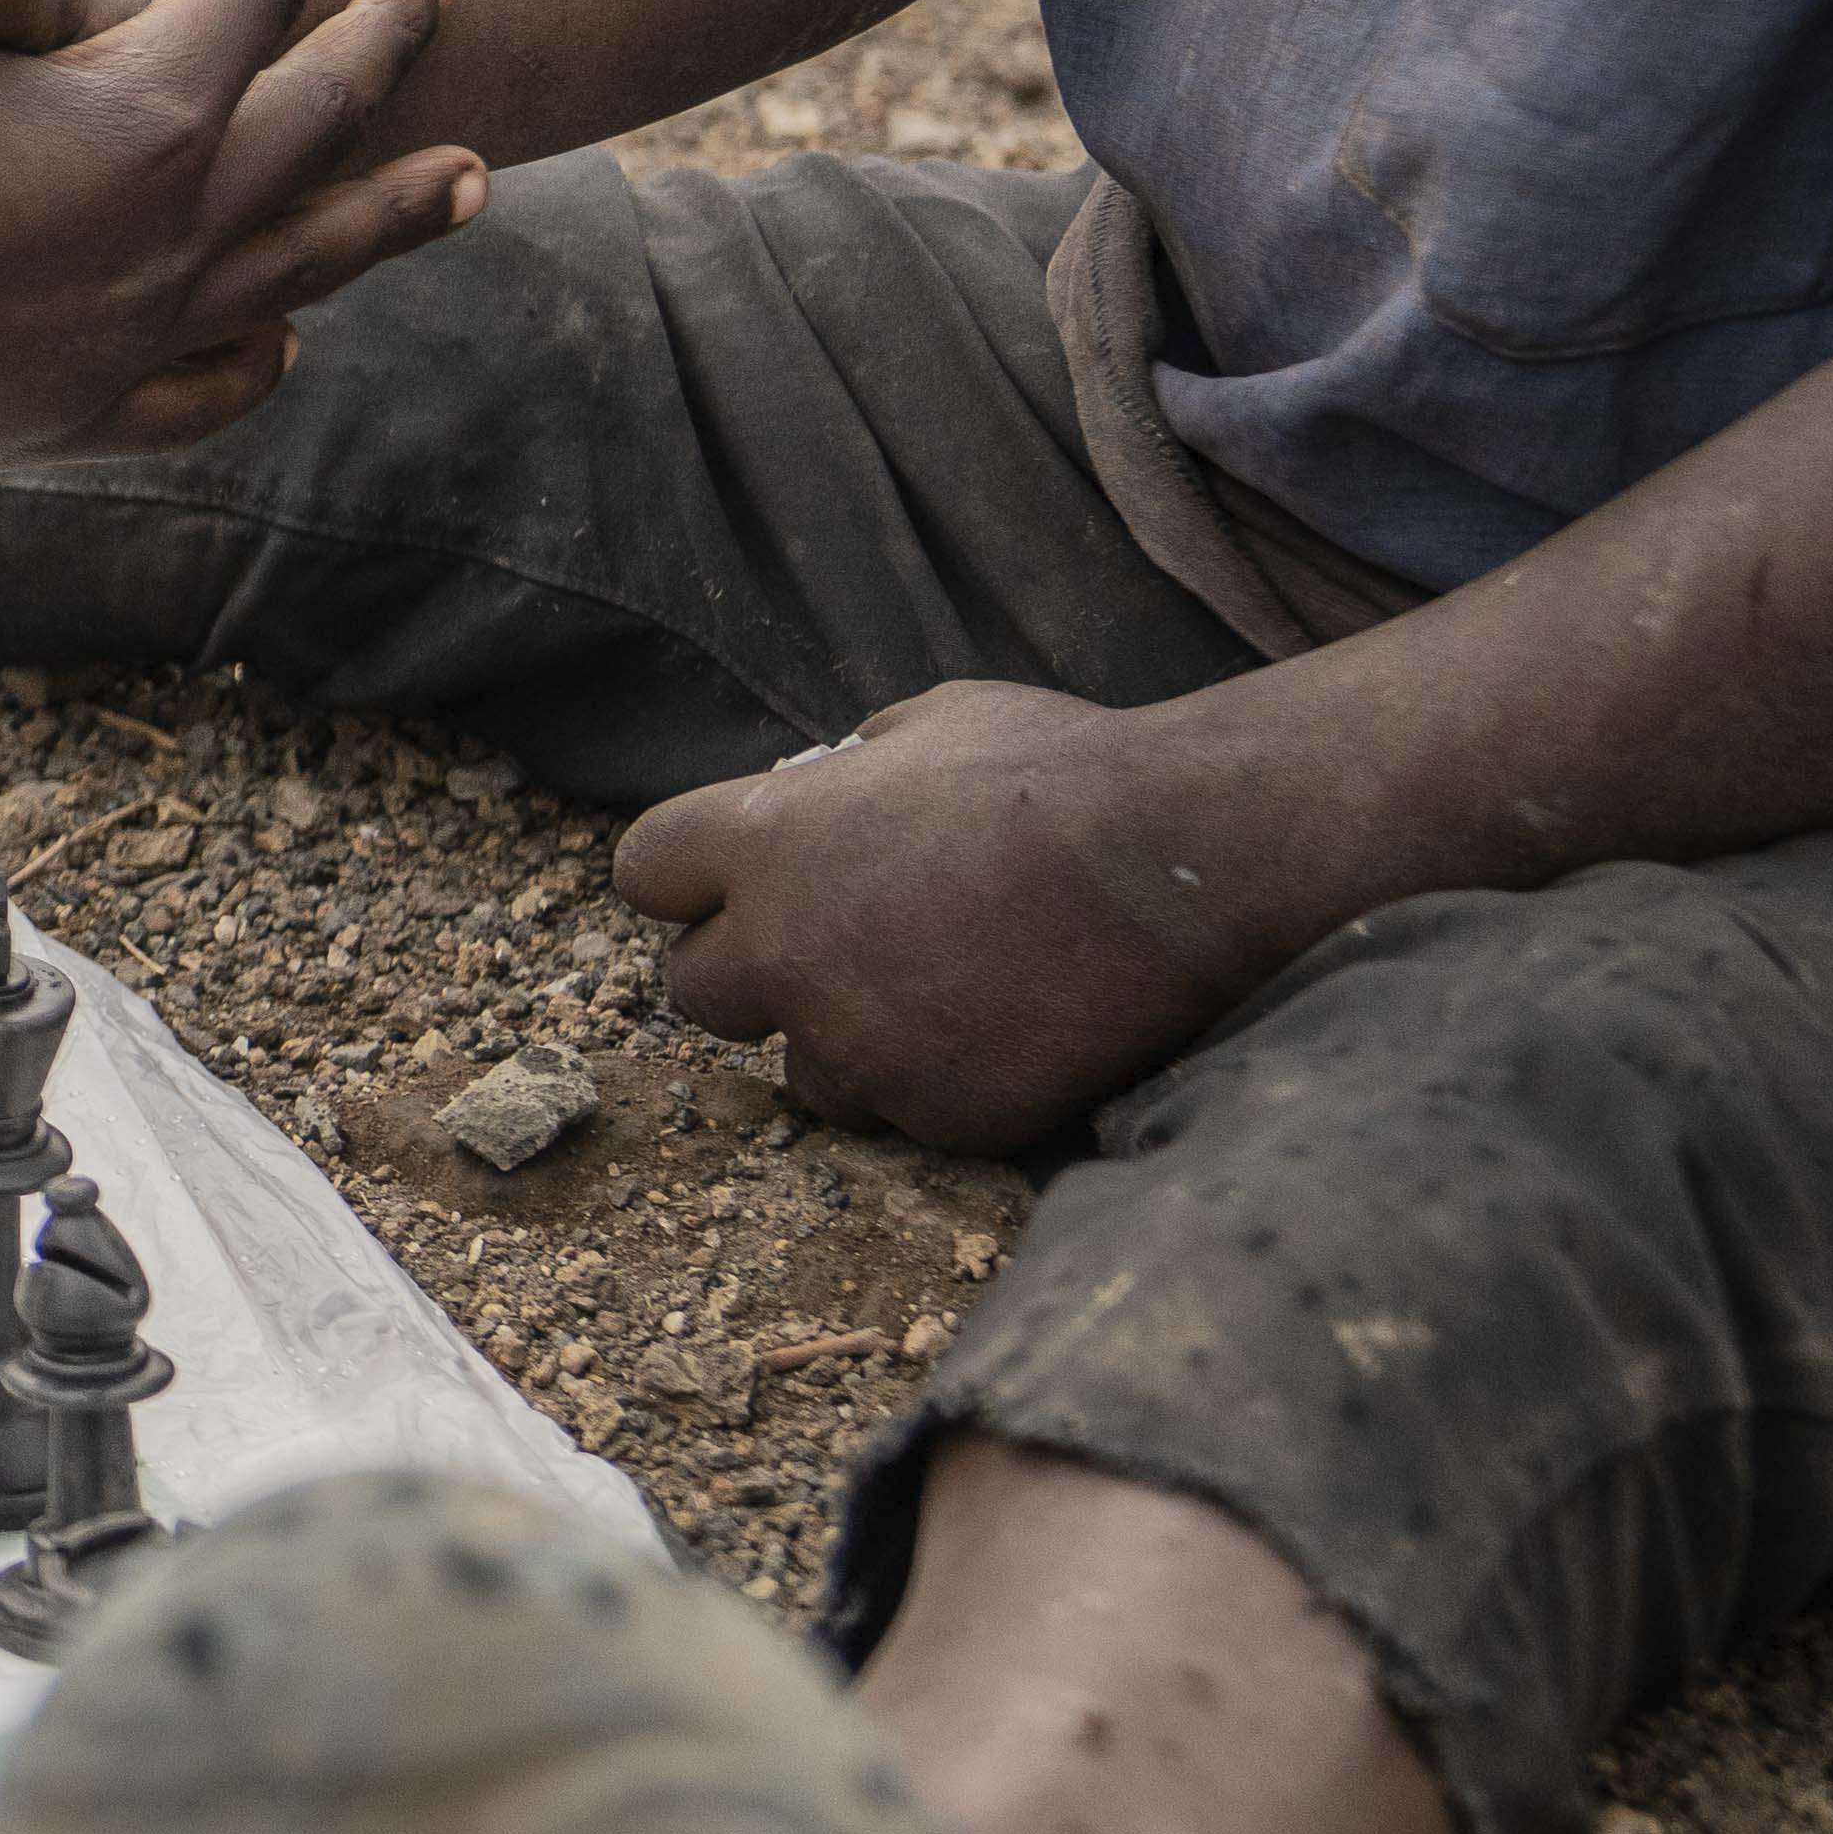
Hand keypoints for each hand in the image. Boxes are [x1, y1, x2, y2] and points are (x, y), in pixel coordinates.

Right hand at [0, 0, 473, 492]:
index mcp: (145, 113)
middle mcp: (172, 236)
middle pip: (320, 116)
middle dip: (388, 34)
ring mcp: (127, 344)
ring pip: (300, 268)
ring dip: (387, 214)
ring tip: (468, 179)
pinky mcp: (66, 426)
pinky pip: (205, 390)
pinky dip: (255, 353)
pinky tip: (278, 337)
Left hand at [604, 681, 1302, 1155]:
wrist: (1185, 865)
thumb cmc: (1064, 771)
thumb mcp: (935, 719)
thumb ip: (853, 761)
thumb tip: (828, 777)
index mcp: (765, 840)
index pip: (646, 872)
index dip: (687, 880)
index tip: (724, 885)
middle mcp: (786, 952)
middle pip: (697, 990)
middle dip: (750, 973)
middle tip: (826, 953)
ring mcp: (858, 1044)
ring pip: (804, 1074)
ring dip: (846, 1043)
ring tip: (937, 997)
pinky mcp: (936, 1113)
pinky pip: (907, 1113)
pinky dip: (941, 1083)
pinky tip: (1005, 1034)